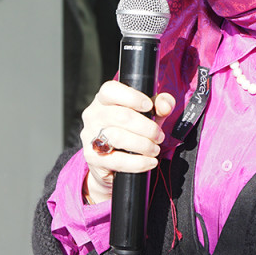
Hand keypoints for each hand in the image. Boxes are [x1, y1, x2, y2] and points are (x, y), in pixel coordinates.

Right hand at [80, 81, 175, 204]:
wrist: (110, 164)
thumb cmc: (130, 132)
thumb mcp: (146, 115)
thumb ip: (160, 105)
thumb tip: (166, 106)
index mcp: (103, 100)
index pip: (110, 90)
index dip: (132, 97)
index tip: (149, 106)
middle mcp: (93, 115)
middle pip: (121, 116)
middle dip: (147, 128)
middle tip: (159, 136)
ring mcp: (90, 136)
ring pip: (118, 137)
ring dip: (143, 145)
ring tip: (155, 149)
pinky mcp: (92, 158)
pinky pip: (118, 160)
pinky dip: (139, 163)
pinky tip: (150, 162)